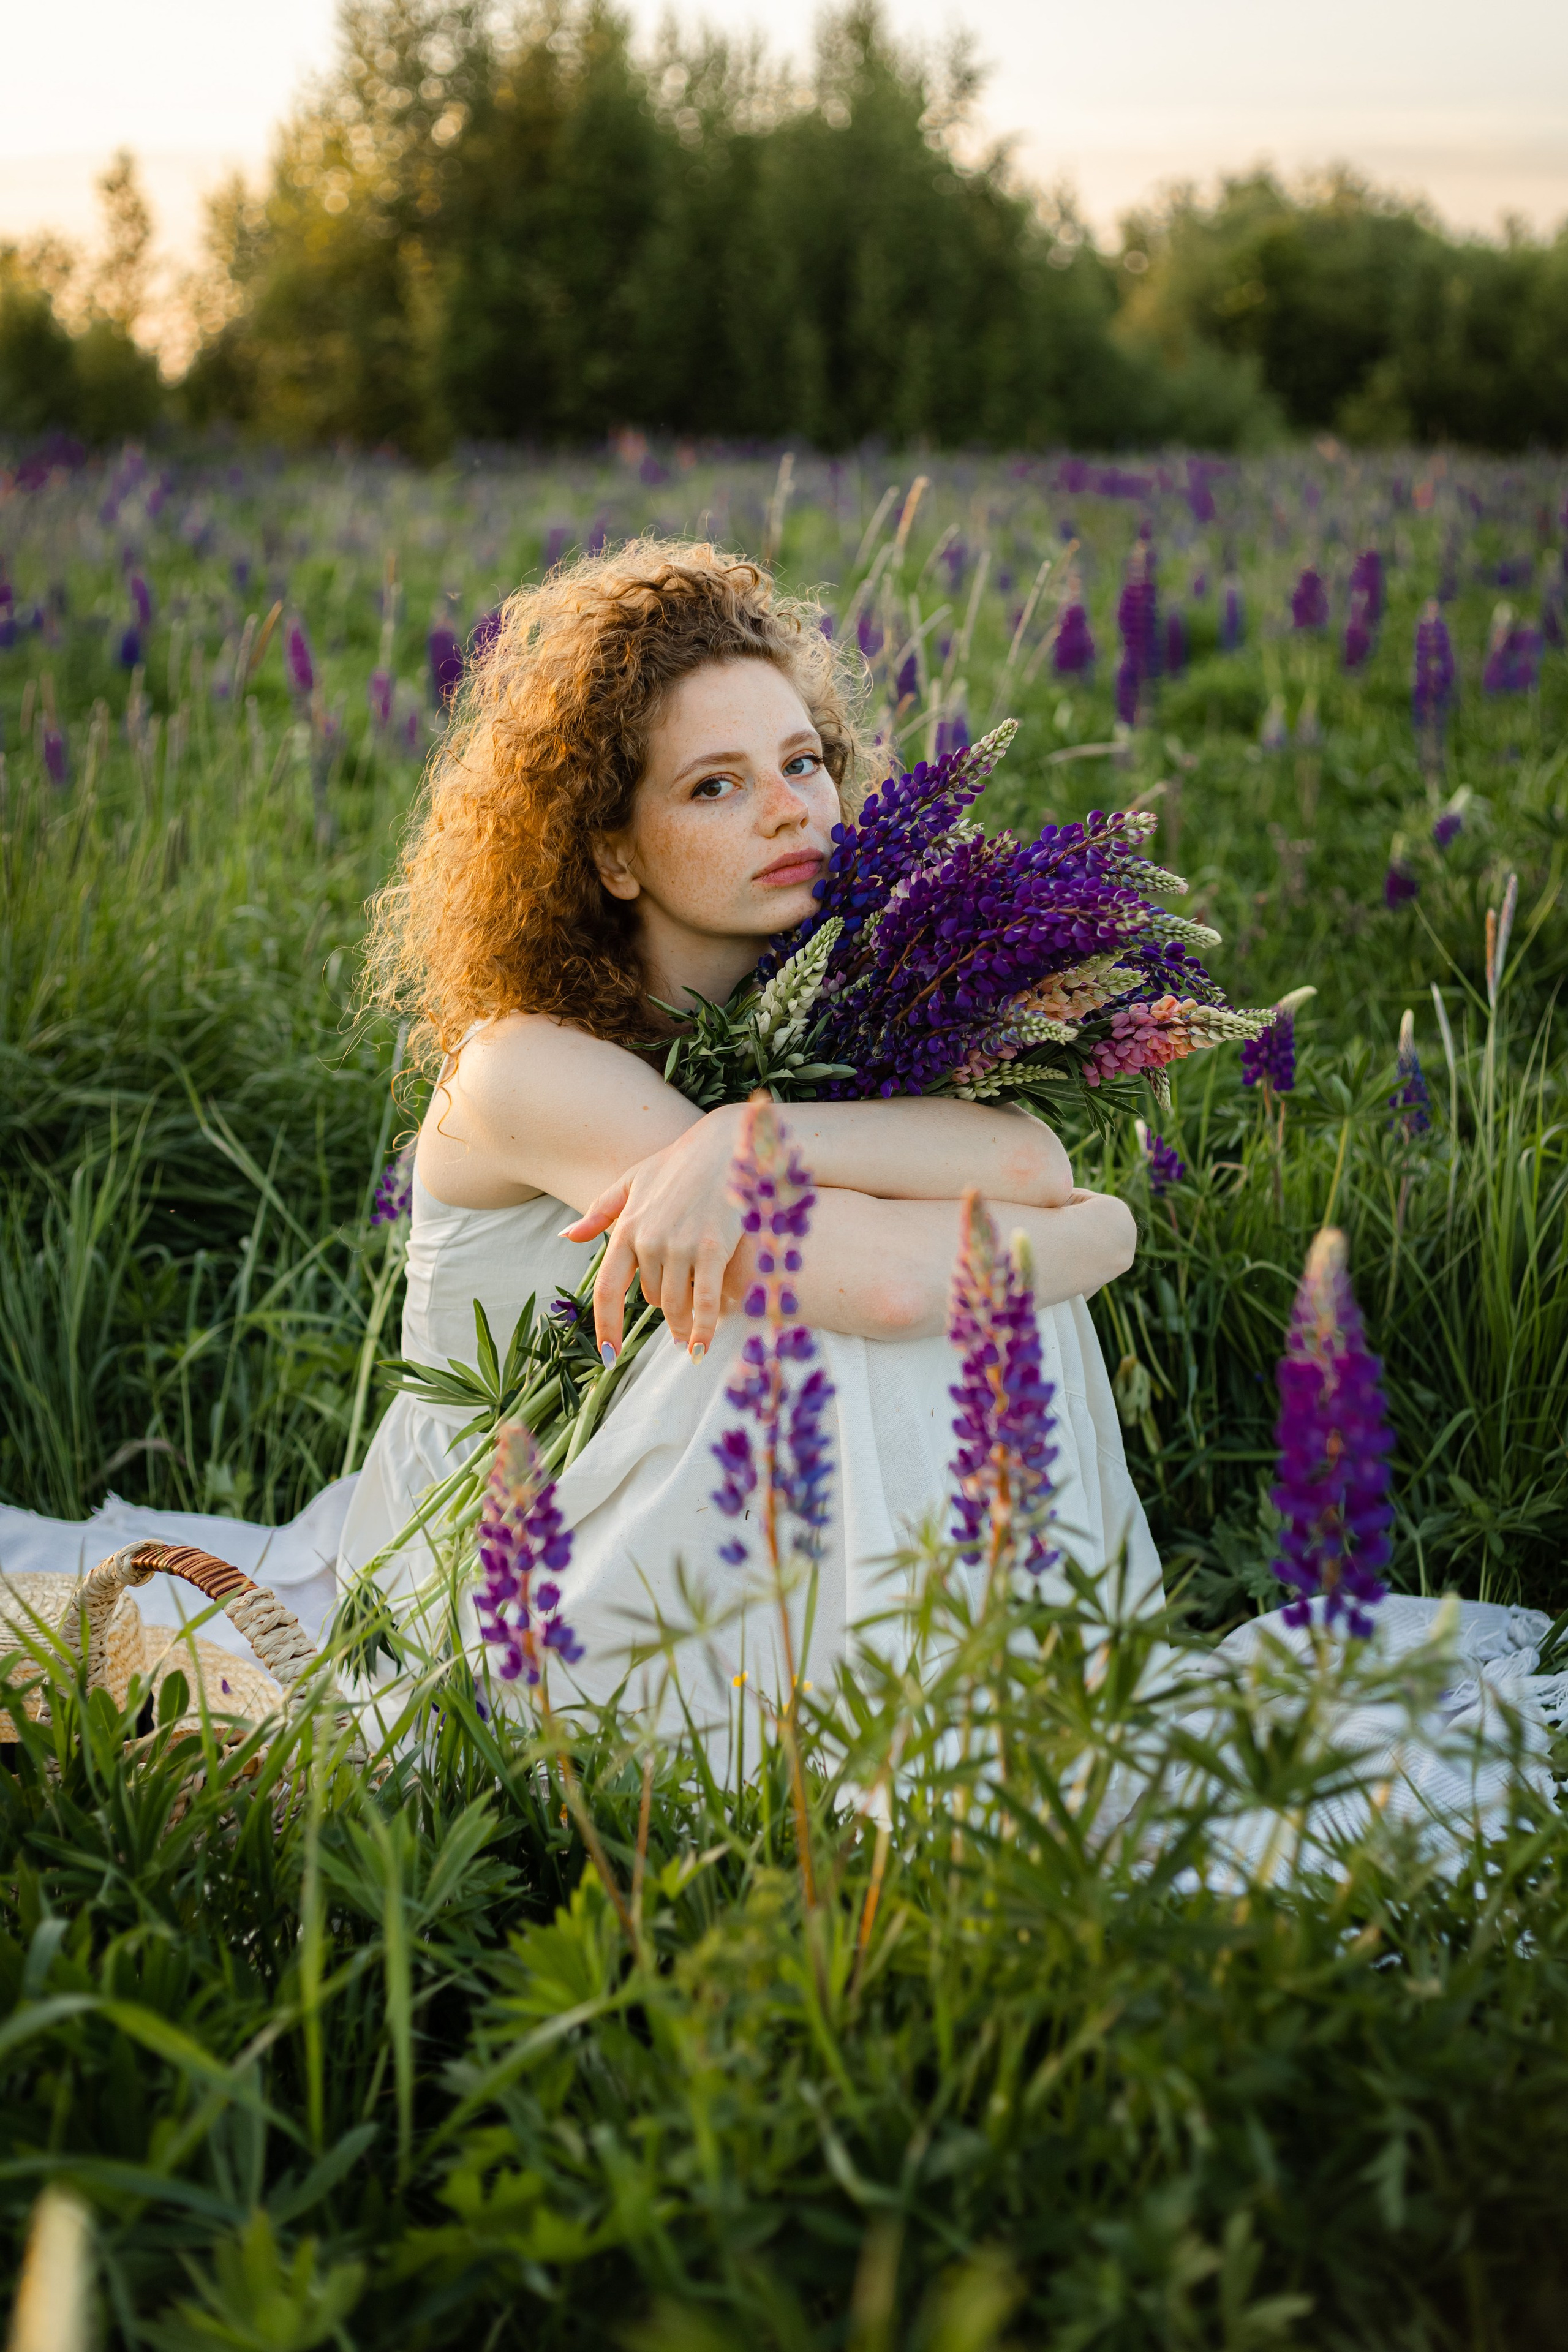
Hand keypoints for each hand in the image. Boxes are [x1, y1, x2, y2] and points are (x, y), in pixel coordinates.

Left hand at [561, 1104, 749, 1362]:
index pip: (607, 1289)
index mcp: (626, 1228)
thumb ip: (600, 1212)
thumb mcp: (632, 1181)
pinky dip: (703, 1329)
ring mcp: (681, 1246)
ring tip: (688, 1340)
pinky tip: (701, 1347)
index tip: (606, 1356)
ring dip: (682, 1326)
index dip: (605, 1327)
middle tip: (675, 1318)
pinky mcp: (714, 1248)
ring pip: (676, 1304)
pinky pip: (705, 1302)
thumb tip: (567, 1236)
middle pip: (651, 1298)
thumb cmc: (680, 1163)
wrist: (727, 1145)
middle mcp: (649, 1241)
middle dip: (663, 1309)